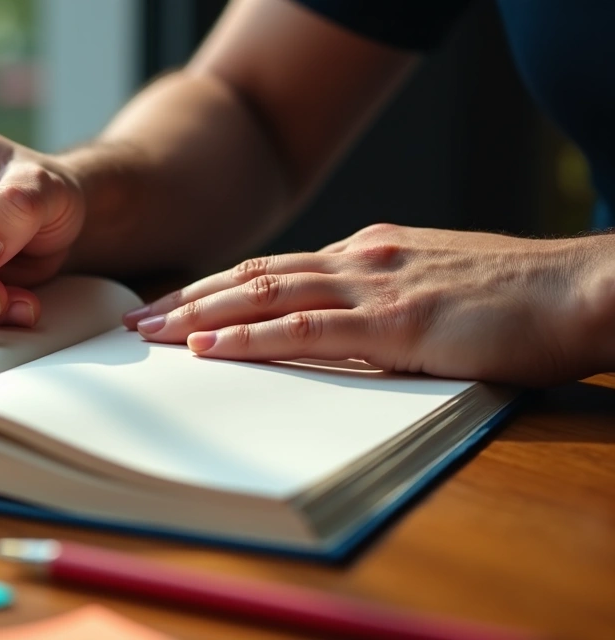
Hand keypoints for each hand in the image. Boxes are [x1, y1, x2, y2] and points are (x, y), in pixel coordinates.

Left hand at [123, 224, 613, 385]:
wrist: (582, 290)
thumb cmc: (516, 300)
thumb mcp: (431, 291)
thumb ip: (378, 305)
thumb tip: (332, 331)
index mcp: (366, 253)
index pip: (273, 269)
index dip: (217, 288)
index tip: (176, 306)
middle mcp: (359, 260)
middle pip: (253, 275)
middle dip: (189, 297)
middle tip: (137, 318)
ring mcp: (375, 288)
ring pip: (265, 294)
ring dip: (201, 314)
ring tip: (152, 332)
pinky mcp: (397, 323)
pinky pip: (306, 330)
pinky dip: (251, 337)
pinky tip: (212, 347)